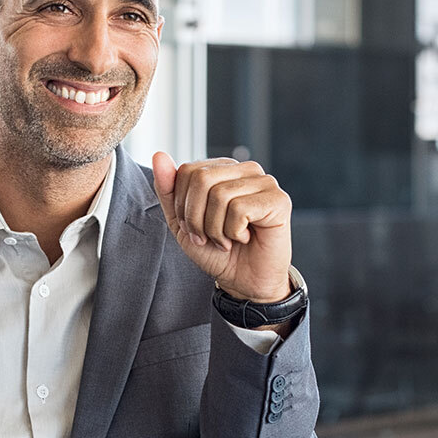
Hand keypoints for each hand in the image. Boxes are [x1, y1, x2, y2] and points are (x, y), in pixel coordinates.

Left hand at [152, 153, 292, 302]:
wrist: (244, 282)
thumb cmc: (216, 251)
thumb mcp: (181, 222)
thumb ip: (168, 189)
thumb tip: (159, 155)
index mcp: (223, 169)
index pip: (188, 170)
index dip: (183, 206)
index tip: (195, 228)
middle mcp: (246, 170)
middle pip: (202, 179)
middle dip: (196, 218)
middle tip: (208, 237)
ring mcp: (265, 182)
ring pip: (220, 195)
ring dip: (215, 229)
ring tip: (227, 239)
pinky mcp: (279, 200)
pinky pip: (240, 209)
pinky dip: (234, 232)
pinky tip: (245, 237)